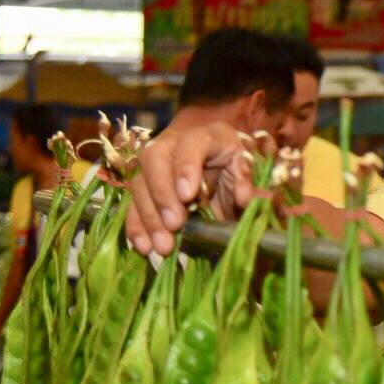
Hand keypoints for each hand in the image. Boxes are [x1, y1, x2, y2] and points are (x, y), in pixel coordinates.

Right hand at [126, 122, 252, 256]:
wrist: (227, 182)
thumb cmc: (240, 174)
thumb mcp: (250, 177)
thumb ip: (249, 183)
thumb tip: (247, 197)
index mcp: (208, 136)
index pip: (192, 142)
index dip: (186, 166)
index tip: (187, 195)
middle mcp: (175, 145)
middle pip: (155, 159)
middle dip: (162, 194)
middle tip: (175, 224)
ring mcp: (155, 166)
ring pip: (140, 184)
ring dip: (149, 217)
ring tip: (163, 246)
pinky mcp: (144, 189)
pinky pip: (132, 205)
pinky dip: (137, 227)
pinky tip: (145, 246)